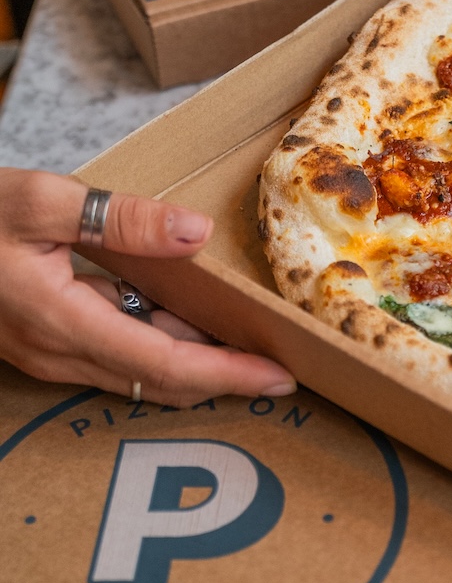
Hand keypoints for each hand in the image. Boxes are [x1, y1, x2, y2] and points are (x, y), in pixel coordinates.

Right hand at [0, 169, 294, 406]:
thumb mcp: (38, 201)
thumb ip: (121, 220)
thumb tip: (195, 232)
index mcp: (62, 323)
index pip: (167, 365)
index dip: (229, 375)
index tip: (280, 376)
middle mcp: (58, 353)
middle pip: (160, 381)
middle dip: (224, 378)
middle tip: (282, 364)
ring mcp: (47, 353)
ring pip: (138, 372)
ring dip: (194, 363)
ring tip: (249, 341)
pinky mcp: (43, 341)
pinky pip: (115, 354)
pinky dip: (160, 343)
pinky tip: (188, 316)